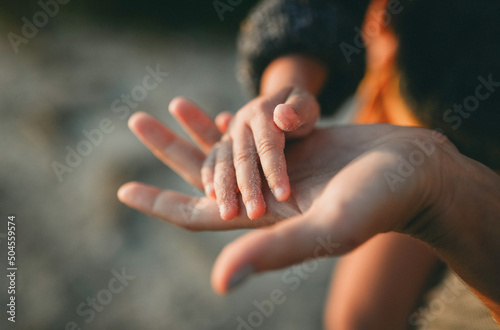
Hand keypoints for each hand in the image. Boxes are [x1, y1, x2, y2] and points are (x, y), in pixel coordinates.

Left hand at [118, 98, 452, 293]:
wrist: (413, 171)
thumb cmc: (378, 204)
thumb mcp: (325, 229)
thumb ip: (273, 251)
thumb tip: (219, 283)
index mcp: (262, 217)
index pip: (197, 213)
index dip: (159, 203)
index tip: (123, 190)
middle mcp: (265, 194)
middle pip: (203, 172)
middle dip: (168, 148)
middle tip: (136, 121)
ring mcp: (281, 168)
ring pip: (228, 148)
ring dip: (199, 128)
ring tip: (175, 104)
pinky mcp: (298, 147)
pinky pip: (257, 132)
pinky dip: (237, 122)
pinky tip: (224, 114)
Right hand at [202, 86, 319, 219]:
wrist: (281, 103)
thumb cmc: (299, 110)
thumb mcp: (306, 105)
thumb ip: (298, 109)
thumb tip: (283, 116)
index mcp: (262, 113)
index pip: (268, 145)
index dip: (275, 171)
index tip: (283, 196)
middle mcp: (242, 123)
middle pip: (243, 158)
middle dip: (248, 188)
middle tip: (256, 214)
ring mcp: (230, 135)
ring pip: (223, 163)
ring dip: (224, 189)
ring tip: (228, 214)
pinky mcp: (223, 146)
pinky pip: (211, 161)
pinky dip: (209, 178)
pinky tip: (211, 197)